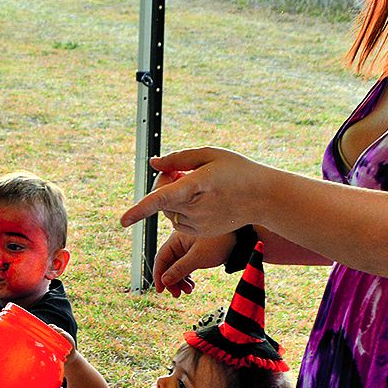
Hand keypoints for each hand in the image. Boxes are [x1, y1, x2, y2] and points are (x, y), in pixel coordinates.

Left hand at [119, 148, 267, 242]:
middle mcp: (196, 209)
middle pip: (160, 200)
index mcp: (197, 186)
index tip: (123, 221)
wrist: (264, 197)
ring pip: (167, 212)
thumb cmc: (238, 170)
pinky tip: (200, 199)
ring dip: (172, 198)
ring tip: (196, 185)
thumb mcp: (210, 154)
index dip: (140, 209)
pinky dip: (181, 209)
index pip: (162, 199)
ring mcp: (199, 224)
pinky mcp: (200, 233)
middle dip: (163, 184)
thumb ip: (178, 159)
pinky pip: (177, 221)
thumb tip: (153, 163)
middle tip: (180, 172)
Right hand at [150, 230, 235, 297]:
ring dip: (180, 281)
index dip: (159, 275)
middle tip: (177, 294)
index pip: (161, 259)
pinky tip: (192, 285)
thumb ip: (180, 269)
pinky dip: (187, 277)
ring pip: (177, 268)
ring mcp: (187, 249)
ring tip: (188, 291)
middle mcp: (179, 243)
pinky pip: (185, 267)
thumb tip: (164, 281)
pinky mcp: (195, 253)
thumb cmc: (219, 242)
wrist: (240, 238)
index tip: (160, 290)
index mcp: (176, 240)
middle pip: (168, 265)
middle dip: (171, 280)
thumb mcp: (198, 257)